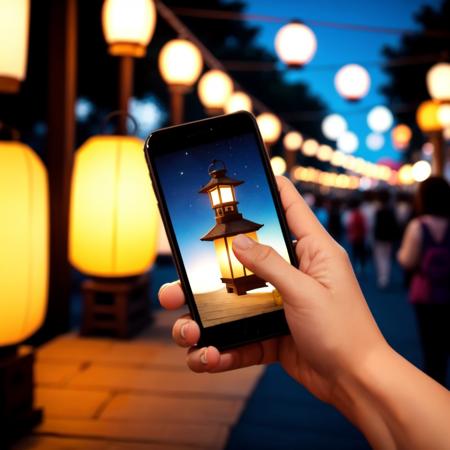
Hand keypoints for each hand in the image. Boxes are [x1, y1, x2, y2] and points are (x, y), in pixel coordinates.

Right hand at [159, 176, 387, 404]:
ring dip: (206, 318)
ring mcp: (280, 303)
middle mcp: (293, 273)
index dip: (272, 187)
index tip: (249, 173)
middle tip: (178, 284)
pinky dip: (223, 348)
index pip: (291, 207)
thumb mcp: (306, 291)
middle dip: (208, 273)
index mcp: (312, 252)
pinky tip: (208, 357)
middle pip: (245, 260)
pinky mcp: (272, 331)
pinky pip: (241, 336)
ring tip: (187, 332)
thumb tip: (239, 239)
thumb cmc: (344, 331)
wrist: (355, 383)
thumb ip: (271, 264)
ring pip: (235, 302)